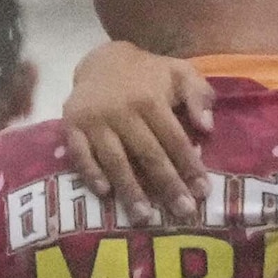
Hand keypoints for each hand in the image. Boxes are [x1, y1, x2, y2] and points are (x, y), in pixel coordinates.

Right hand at [59, 39, 211, 222]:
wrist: (100, 60)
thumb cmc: (148, 75)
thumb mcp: (180, 73)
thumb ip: (199, 96)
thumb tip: (207, 128)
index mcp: (150, 99)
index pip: (174, 138)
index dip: (189, 165)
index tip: (203, 191)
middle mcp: (122, 111)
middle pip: (147, 154)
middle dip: (167, 184)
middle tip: (183, 212)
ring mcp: (94, 120)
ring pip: (115, 159)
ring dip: (130, 189)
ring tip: (144, 217)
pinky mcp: (71, 126)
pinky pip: (80, 154)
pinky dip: (90, 173)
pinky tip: (105, 193)